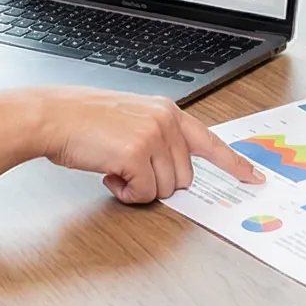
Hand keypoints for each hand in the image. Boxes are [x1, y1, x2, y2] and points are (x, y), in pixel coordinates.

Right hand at [26, 87, 265, 204]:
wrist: (52, 116)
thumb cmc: (82, 121)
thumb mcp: (130, 120)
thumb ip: (156, 139)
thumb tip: (169, 171)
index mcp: (167, 111)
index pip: (210, 141)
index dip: (234, 164)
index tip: (254, 177)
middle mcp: (166, 121)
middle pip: (184, 176)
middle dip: (157, 183)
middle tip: (129, 171)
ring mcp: (154, 136)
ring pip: (166, 188)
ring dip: (140, 189)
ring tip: (115, 169)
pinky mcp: (137, 153)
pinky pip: (144, 193)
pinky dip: (126, 194)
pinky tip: (109, 175)